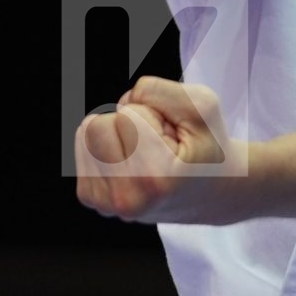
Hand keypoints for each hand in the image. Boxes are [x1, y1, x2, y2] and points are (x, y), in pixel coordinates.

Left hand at [74, 77, 254, 225]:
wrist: (213, 190)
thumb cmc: (207, 145)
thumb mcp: (202, 106)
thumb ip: (161, 91)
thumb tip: (123, 101)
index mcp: (156, 179)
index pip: (125, 113)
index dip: (152, 114)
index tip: (172, 138)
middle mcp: (126, 200)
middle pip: (95, 125)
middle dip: (125, 121)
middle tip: (155, 142)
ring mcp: (106, 204)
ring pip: (85, 134)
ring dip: (115, 134)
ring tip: (145, 153)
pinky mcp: (92, 199)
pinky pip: (82, 147)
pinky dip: (105, 145)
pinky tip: (132, 162)